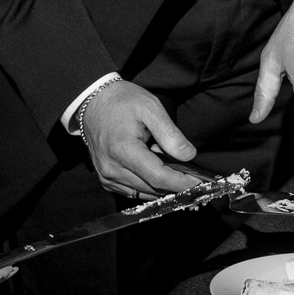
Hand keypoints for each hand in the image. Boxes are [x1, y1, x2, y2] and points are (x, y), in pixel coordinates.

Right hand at [80, 80, 202, 198]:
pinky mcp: (106, 180)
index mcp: (123, 150)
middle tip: (192, 175)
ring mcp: (107, 177)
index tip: (200, 182)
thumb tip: (189, 156)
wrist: (93, 102)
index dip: (181, 182)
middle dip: (175, 185)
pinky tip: (155, 169)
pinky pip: (133, 191)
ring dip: (162, 186)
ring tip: (171, 167)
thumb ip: (170, 134)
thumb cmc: (122, 101)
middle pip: (153, 189)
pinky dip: (148, 185)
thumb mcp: (150, 107)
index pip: (158, 177)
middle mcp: (112, 169)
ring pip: (144, 193)